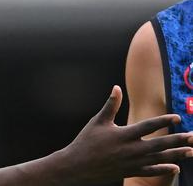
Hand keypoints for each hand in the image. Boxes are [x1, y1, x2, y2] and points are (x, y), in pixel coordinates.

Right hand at [61, 85, 192, 184]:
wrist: (77, 166)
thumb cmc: (86, 141)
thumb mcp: (97, 121)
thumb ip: (110, 105)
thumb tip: (116, 87)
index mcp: (123, 134)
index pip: (148, 126)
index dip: (164, 121)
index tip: (178, 117)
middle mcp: (130, 149)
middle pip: (160, 144)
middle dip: (178, 140)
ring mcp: (132, 162)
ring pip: (159, 159)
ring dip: (176, 155)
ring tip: (191, 151)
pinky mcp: (130, 171)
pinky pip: (151, 171)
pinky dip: (164, 169)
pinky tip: (176, 167)